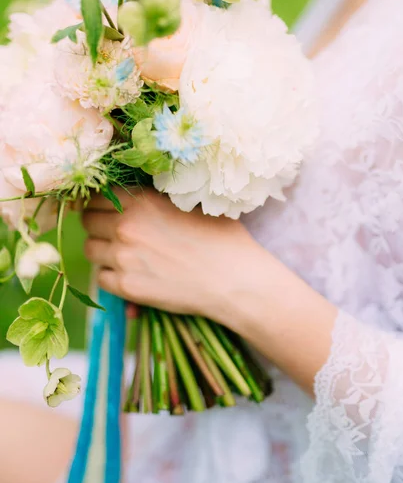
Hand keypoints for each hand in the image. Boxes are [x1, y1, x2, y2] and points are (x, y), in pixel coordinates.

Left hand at [83, 188, 266, 321]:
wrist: (234, 279)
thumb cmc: (222, 237)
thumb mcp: (190, 204)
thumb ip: (156, 198)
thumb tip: (135, 197)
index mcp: (142, 200)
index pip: (98, 195)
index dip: (101, 202)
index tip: (107, 209)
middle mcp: (126, 226)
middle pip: (88, 220)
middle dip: (97, 224)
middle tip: (112, 232)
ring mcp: (124, 257)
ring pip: (90, 249)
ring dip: (101, 250)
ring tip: (121, 254)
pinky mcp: (127, 286)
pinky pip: (101, 279)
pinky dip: (111, 276)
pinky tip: (130, 275)